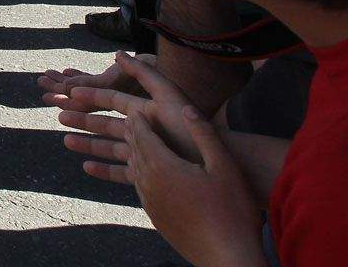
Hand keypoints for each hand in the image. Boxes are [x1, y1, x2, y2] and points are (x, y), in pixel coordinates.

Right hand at [56, 52, 203, 183]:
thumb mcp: (170, 96)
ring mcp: (147, 154)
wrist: (223, 167)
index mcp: (147, 111)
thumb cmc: (194, 132)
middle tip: (57, 115)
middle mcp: (145, 131)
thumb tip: (118, 54)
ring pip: (109, 147)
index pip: (112, 98)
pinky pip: (121, 172)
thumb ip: (145, 74)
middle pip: (106, 123)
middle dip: (82, 118)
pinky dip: (104, 170)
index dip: (90, 94)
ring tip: (65, 142)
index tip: (67, 91)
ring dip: (87, 143)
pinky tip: (87, 169)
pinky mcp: (151, 175)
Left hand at [126, 109, 267, 266]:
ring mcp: (150, 202)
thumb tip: (186, 109)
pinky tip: (144, 175)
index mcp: (163, 166)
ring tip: (132, 143)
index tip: (136, 110)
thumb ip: (204, 134)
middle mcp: (149, 183)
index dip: (139, 121)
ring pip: (134, 170)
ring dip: (130, 153)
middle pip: (134, 151)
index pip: (143, 135)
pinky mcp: (155, 216)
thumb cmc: (231, 210)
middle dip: (131, 133)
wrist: (226, 256)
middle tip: (129, 121)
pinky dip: (137, 174)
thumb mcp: (223, 166)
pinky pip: (139, 188)